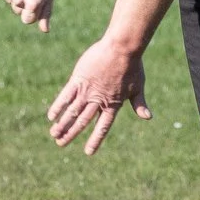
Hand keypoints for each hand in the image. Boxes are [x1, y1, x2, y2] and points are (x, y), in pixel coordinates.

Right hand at [47, 34, 149, 153]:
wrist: (122, 47)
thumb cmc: (132, 66)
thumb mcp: (137, 87)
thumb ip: (139, 104)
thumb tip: (148, 117)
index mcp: (113, 104)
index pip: (103, 127)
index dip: (95, 140)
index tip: (88, 152)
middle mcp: (98, 100)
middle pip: (83, 122)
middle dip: (71, 134)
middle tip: (60, 144)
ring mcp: (87, 90)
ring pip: (72, 111)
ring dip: (62, 124)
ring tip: (54, 134)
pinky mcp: (78, 79)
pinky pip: (66, 96)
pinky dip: (58, 106)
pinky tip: (51, 116)